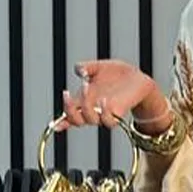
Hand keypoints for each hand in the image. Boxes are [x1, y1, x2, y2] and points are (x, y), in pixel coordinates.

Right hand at [54, 60, 169, 131]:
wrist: (137, 79)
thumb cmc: (118, 75)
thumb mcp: (100, 67)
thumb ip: (87, 67)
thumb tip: (78, 69)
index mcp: (86, 100)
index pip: (71, 114)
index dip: (62, 120)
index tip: (55, 125)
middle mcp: (94, 109)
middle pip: (76, 120)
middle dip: (69, 109)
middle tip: (67, 93)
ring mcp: (105, 112)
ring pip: (91, 120)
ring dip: (86, 107)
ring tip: (87, 86)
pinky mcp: (118, 113)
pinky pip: (109, 120)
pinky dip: (105, 111)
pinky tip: (105, 99)